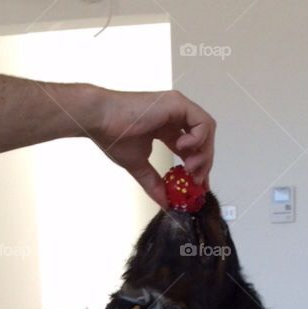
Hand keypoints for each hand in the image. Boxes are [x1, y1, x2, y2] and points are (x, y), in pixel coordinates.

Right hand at [82, 87, 215, 206]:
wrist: (100, 119)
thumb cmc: (113, 136)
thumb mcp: (139, 166)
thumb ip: (154, 184)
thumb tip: (165, 204)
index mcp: (166, 128)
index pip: (191, 148)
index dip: (198, 167)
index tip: (198, 186)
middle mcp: (175, 115)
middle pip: (204, 139)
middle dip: (204, 163)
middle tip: (196, 180)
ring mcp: (177, 108)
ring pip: (207, 130)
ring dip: (203, 152)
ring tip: (189, 167)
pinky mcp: (177, 104)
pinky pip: (202, 123)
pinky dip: (199, 139)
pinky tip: (182, 149)